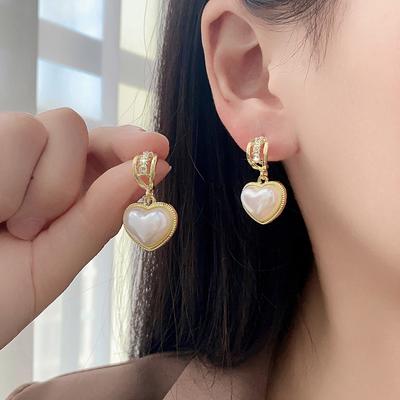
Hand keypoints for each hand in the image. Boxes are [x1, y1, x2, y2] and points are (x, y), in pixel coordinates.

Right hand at [0, 108, 170, 349]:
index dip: (130, 143)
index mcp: (66, 189)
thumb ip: (102, 215)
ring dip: (30, 188)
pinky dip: (3, 185)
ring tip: (4, 224)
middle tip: (36, 226)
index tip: (157, 148)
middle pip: (70, 125)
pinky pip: (8, 133)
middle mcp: (33, 163)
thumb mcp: (56, 262)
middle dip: (63, 178)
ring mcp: (2, 150)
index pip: (104, 146)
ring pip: (33, 127)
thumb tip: (158, 167)